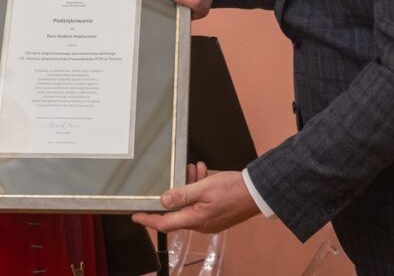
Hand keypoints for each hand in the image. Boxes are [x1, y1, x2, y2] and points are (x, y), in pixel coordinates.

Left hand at [132, 169, 258, 233]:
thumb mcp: (204, 187)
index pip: (165, 223)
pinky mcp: (217, 214)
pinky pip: (201, 203)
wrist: (259, 192)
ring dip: (188, 187)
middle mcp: (201, 224)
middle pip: (178, 211)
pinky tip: (202, 173)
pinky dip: (198, 189)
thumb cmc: (233, 189)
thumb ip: (182, 193)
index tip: (135, 215)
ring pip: (190, 204)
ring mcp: (210, 220)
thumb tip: (163, 200)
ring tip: (192, 170)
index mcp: (196, 219)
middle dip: (174, 194)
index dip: (149, 219)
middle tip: (175, 176)